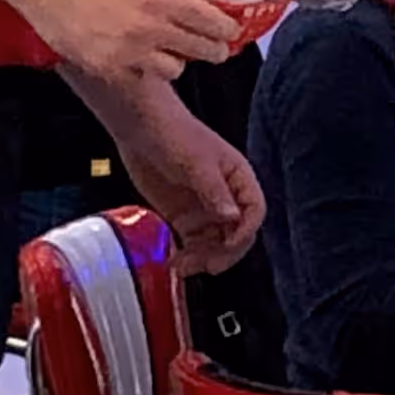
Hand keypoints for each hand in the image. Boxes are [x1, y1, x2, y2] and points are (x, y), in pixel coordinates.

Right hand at [17, 0, 237, 87]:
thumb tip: (220, 2)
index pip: (219, 24)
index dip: (229, 29)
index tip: (229, 30)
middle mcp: (152, 27)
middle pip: (206, 52)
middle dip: (212, 48)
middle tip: (207, 43)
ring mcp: (129, 51)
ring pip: (176, 70)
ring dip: (174, 59)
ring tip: (161, 45)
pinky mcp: (107, 68)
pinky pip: (141, 77)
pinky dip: (141, 68)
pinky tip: (130, 52)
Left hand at [114, 84, 264, 276]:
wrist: (140, 128)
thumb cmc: (173, 132)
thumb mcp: (195, 162)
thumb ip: (214, 190)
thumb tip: (232, 217)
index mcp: (238, 177)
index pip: (254, 210)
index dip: (246, 230)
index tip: (229, 244)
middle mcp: (225, 196)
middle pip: (236, 233)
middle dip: (223, 252)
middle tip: (206, 265)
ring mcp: (204, 208)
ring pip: (214, 243)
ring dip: (202, 259)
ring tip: (182, 266)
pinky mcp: (183, 217)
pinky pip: (192, 243)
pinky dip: (187, 255)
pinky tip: (175, 261)